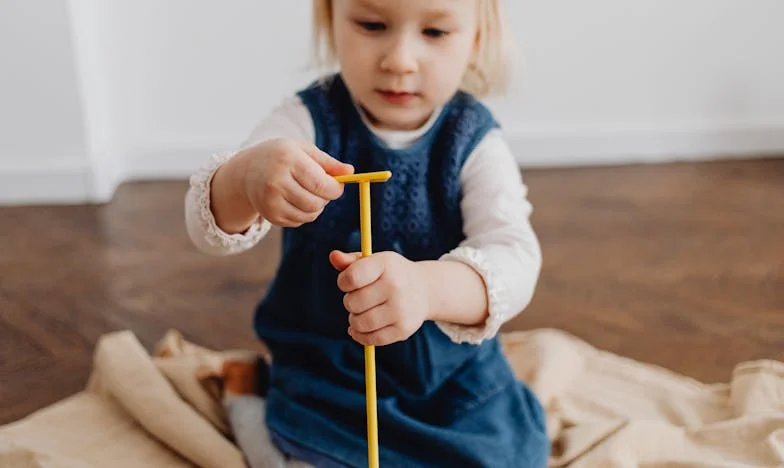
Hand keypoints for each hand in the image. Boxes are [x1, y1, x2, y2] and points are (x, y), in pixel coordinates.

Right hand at [239, 138, 353, 226]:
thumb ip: (328, 162)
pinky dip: (305, 213)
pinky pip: (299, 221)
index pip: (319, 183)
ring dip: (317, 207)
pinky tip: (296, 200)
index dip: (335, 189)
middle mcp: (275, 181)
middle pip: (315, 202)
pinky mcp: (270, 216)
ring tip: (310, 193)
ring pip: (309, 214)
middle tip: (323, 189)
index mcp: (287, 159)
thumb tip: (351, 172)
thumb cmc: (281, 157)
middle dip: (326, 198)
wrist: (247, 172)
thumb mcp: (302, 150)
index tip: (339, 186)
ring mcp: (270, 201)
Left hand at [329, 250, 431, 345]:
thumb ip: (350, 262)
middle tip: (359, 299)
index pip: (352, 278)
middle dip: (350, 302)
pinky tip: (361, 329)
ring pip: (360, 323)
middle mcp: (395, 286)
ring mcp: (401, 309)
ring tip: (360, 313)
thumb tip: (334, 257)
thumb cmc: (390, 274)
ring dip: (354, 320)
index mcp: (386, 264)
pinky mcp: (403, 329)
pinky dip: (361, 336)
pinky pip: (372, 339)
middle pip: (353, 302)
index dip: (343, 282)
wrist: (424, 289)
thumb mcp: (373, 262)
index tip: (349, 283)